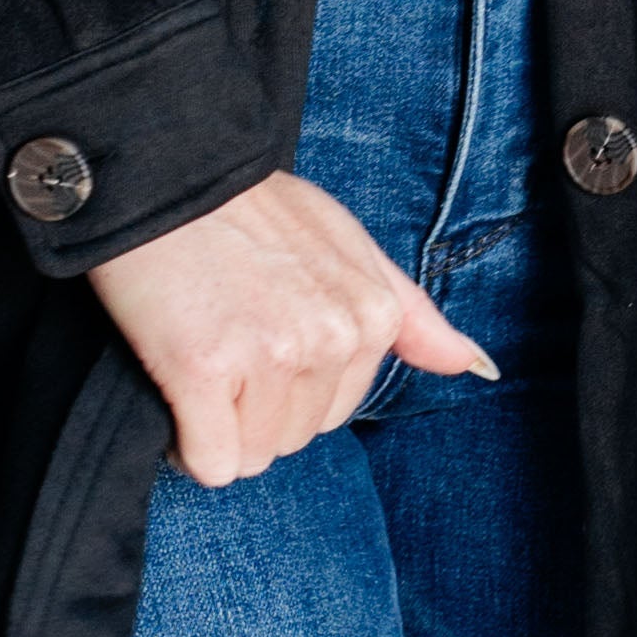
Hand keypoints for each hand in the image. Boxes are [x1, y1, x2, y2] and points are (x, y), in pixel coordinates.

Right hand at [89, 169, 494, 485]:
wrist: (162, 175)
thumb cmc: (246, 211)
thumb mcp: (345, 242)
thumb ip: (409, 313)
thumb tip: (473, 366)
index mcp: (372, 314)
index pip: (335, 414)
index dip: (286, 385)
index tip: (255, 332)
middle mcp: (332, 336)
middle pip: (293, 440)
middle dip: (253, 406)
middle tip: (223, 335)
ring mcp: (271, 353)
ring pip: (251, 455)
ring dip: (217, 421)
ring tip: (199, 349)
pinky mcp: (206, 367)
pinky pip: (209, 461)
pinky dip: (186, 442)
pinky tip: (177, 383)